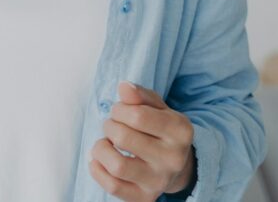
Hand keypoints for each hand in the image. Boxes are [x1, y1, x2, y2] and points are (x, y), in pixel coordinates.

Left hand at [88, 81, 195, 200]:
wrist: (176, 165)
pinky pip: (112, 187)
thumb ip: (140, 95)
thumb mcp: (157, 107)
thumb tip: (124, 87)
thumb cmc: (160, 129)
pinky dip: (97, 170)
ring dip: (101, 149)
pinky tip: (99, 160)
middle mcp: (173, 159)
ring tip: (105, 144)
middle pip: (123, 137)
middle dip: (109, 126)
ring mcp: (159, 182)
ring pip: (117, 166)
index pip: (137, 115)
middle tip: (112, 126)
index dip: (119, 109)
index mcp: (180, 131)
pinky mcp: (144, 198)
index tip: (119, 111)